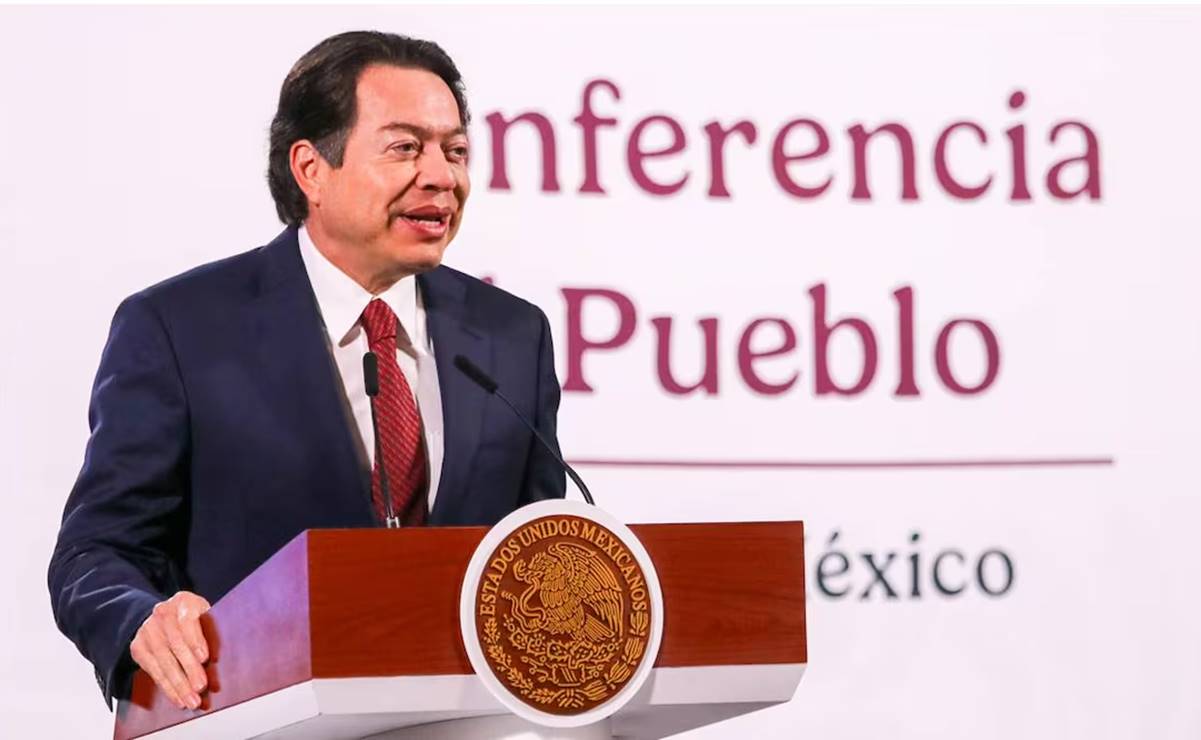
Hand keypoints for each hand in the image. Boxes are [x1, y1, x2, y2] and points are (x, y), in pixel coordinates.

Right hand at [129, 591, 211, 709]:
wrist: (163, 616)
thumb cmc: (195, 619)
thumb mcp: (206, 616)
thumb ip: (212, 631)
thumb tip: (223, 658)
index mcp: (184, 601)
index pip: (188, 620)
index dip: (195, 639)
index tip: (205, 658)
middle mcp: (163, 612)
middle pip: (175, 643)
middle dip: (189, 668)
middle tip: (201, 687)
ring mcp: (148, 629)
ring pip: (163, 660)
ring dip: (178, 683)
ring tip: (191, 700)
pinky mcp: (138, 646)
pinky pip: (152, 670)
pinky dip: (166, 687)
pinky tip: (178, 698)